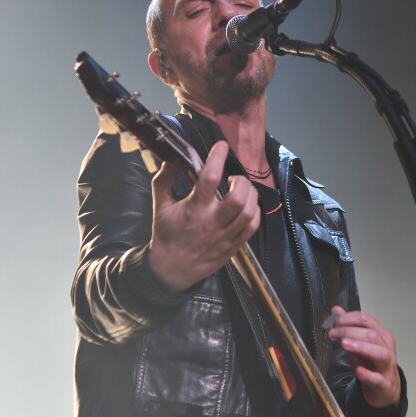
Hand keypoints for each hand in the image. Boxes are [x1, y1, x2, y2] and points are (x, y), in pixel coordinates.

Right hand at [148, 141, 259, 291]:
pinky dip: (255, 213)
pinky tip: (247, 207)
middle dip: (240, 182)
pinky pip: (252, 227)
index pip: (209, 179)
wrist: (172, 270)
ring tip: (241, 190)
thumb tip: (168, 162)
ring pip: (249, 212)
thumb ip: (162, 183)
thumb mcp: (160, 208)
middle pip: (238, 198)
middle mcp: (212, 222)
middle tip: (233, 179)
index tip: (221, 146)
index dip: (217, 158)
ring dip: (250, 195)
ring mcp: (225, 235)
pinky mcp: (233, 246)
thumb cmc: (166, 236)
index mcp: (194, 209)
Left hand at [326, 306, 400, 407]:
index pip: (366, 319)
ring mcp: (387, 366)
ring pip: (379, 353)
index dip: (348, 318)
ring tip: (343, 344)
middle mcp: (387, 347)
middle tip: (332, 334)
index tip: (333, 322)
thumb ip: (347, 326)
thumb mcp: (358, 342)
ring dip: (360, 346)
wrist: (384, 388)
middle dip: (349, 331)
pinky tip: (358, 371)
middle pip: (371, 334)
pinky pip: (377, 378)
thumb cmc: (369, 362)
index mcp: (381, 334)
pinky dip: (367, 374)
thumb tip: (335, 310)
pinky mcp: (384, 383)